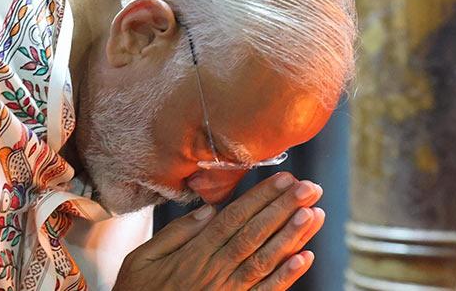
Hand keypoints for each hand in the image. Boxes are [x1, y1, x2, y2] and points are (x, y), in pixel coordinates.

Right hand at [114, 172, 325, 290]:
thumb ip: (176, 233)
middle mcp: (215, 270)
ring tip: (314, 213)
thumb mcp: (141, 260)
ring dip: (292, 236)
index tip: (285, 179)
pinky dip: (286, 277)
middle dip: (285, 209)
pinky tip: (306, 258)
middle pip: (255, 234)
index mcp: (195, 253)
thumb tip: (210, 208)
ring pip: (265, 259)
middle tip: (310, 188)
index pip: (234, 219)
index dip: (261, 197)